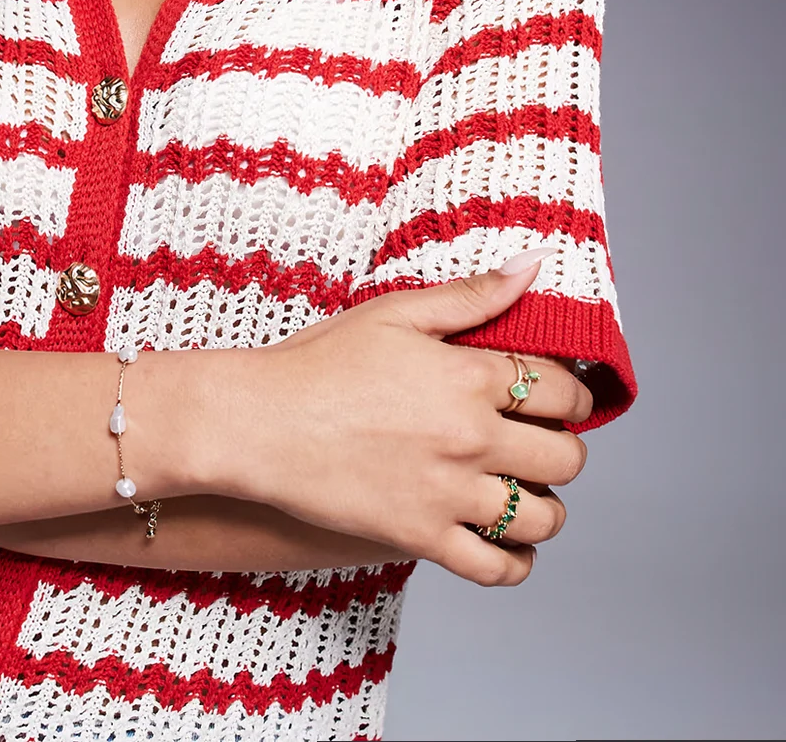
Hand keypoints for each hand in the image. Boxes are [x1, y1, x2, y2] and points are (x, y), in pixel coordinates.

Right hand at [220, 259, 593, 587]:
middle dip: (566, 448)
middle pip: (566, 457)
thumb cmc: (318, 362)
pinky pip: (496, 568)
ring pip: (542, 517)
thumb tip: (534, 263)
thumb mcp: (395, 313)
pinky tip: (507, 544)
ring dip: (548, 505)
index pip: (561, 389)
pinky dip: (516, 563)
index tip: (562, 396)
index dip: (573, 393)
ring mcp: (449, 493)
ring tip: (528, 491)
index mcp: (469, 376)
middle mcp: (471, 437)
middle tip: (544, 441)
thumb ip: (471, 294)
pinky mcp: (421, 537)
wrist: (257, 422)